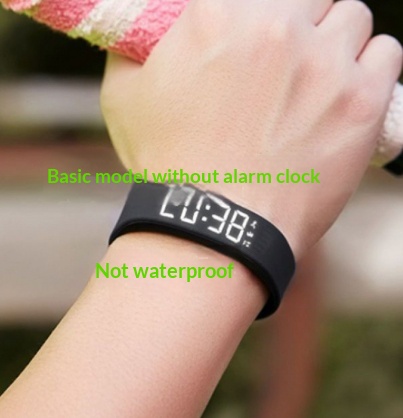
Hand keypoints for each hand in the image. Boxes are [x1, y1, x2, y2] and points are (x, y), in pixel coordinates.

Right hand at [101, 0, 401, 258]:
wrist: (213, 224)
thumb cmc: (170, 166)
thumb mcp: (125, 98)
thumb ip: (136, 49)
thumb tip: (150, 30)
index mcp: (218, 15)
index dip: (257, 16)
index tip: (260, 36)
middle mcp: (276, 27)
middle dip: (298, 24)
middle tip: (287, 62)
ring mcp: (324, 64)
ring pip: (352, 18)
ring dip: (335, 44)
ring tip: (317, 81)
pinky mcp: (361, 103)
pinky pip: (388, 54)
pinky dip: (371, 68)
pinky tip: (347, 93)